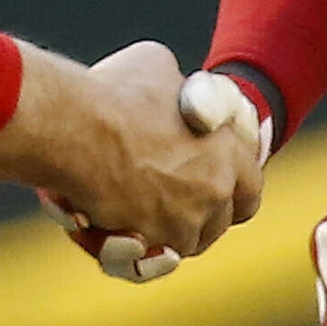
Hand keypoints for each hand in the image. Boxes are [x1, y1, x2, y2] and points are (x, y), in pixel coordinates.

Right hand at [40, 54, 267, 282]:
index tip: (216, 192)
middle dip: (197, 218)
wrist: (77, 127)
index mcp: (227, 151)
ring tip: (135, 215)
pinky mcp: (149, 243)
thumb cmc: (115, 92)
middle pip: (216, 222)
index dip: (232, 192)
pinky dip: (131, 250)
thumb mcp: (156, 65)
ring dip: (163, 235)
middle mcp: (213, 191)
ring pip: (181, 243)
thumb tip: (171, 86)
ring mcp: (182, 222)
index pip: (249, 189)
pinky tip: (115, 229)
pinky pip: (145, 259)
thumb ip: (176, 85)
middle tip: (168, 205)